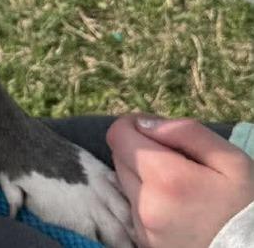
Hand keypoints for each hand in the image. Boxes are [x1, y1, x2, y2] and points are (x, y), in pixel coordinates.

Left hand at [106, 115, 253, 247]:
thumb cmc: (245, 207)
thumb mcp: (231, 161)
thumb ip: (186, 131)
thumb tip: (144, 122)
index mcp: (164, 177)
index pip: (118, 134)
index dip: (134, 125)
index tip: (157, 133)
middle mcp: (146, 203)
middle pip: (120, 157)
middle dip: (142, 151)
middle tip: (176, 162)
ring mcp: (143, 227)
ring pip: (126, 182)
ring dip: (144, 177)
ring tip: (179, 188)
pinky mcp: (144, 243)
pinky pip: (134, 209)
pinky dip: (148, 202)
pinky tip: (176, 209)